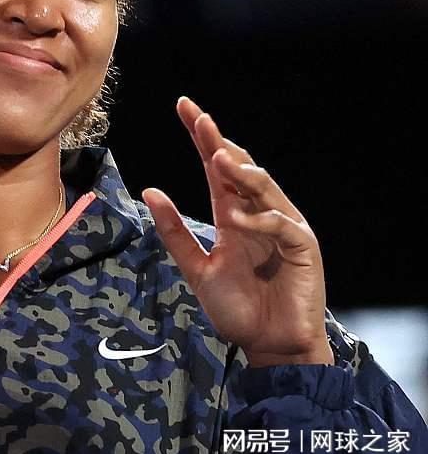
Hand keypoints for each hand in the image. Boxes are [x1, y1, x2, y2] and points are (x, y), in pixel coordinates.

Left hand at [142, 97, 332, 366]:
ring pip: (263, 188)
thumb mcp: (197, 268)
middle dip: (219, 143)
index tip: (184, 107)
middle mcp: (258, 214)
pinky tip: (237, 218)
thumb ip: (174, 232)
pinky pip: (282, 225)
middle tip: (200, 118)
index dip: (202, 137)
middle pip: (239, 169)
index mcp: (233, 216)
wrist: (267, 346)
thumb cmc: (236, 309)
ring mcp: (282, 228)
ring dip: (240, 172)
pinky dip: (260, 220)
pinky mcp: (302, 247)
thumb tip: (149, 190)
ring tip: (217, 157)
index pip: (215, 169)